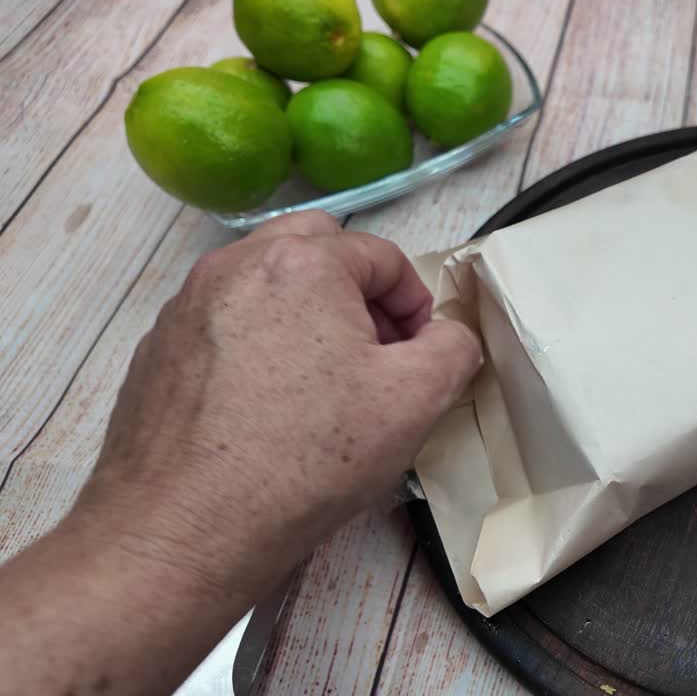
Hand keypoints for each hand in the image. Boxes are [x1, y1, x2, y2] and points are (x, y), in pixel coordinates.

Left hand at [0, 211, 481, 693]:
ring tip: (323, 385)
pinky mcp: (158, 351)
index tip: (420, 351)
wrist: (184, 530)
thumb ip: (453, 348)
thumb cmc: (305, 459)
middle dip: (357, 291)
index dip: (415, 302)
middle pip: (315, 249)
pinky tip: (269, 411)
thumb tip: (448, 336)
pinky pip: (224, 326)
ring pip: (265, 285)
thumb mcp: (416, 401)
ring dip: (306, 315)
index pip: (382, 256)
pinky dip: (257, 346)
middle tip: (376, 352)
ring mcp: (186, 307)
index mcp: (302, 262)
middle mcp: (235, 267)